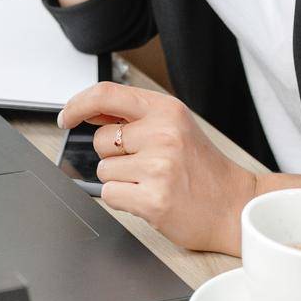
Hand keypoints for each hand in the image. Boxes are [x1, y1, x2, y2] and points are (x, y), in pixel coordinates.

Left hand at [58, 82, 256, 254]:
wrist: (234, 205)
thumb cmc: (202, 167)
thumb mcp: (174, 126)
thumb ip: (135, 117)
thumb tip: (89, 112)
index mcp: (166, 109)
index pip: (106, 94)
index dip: (78, 104)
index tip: (66, 117)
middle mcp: (162, 133)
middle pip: (100, 140)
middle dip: (113, 156)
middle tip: (144, 164)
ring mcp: (158, 167)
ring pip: (103, 171)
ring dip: (121, 180)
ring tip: (153, 182)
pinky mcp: (154, 199)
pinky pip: (110, 195)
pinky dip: (124, 200)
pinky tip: (149, 198)